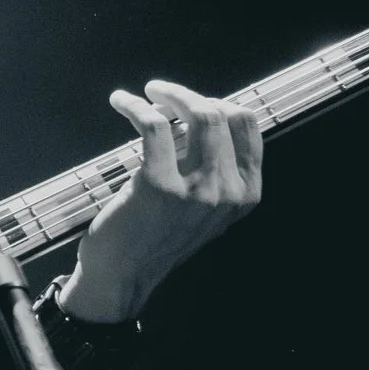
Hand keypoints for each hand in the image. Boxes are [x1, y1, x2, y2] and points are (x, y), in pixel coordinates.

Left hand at [56, 79, 264, 322]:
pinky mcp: (160, 186)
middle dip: (187, 95)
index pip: (247, 126)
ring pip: (196, 114)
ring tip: (145, 94)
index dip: (218, 102)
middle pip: (220, 114)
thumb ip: (214, 169)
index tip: (191, 100)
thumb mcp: (204, 208)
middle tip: (160, 93)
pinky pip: (154, 125)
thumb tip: (199, 114)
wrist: (123, 276)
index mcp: (245, 193)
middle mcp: (228, 191)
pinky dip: (135, 106)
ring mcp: (198, 190)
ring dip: (167, 94)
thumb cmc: (156, 237)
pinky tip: (121, 102)